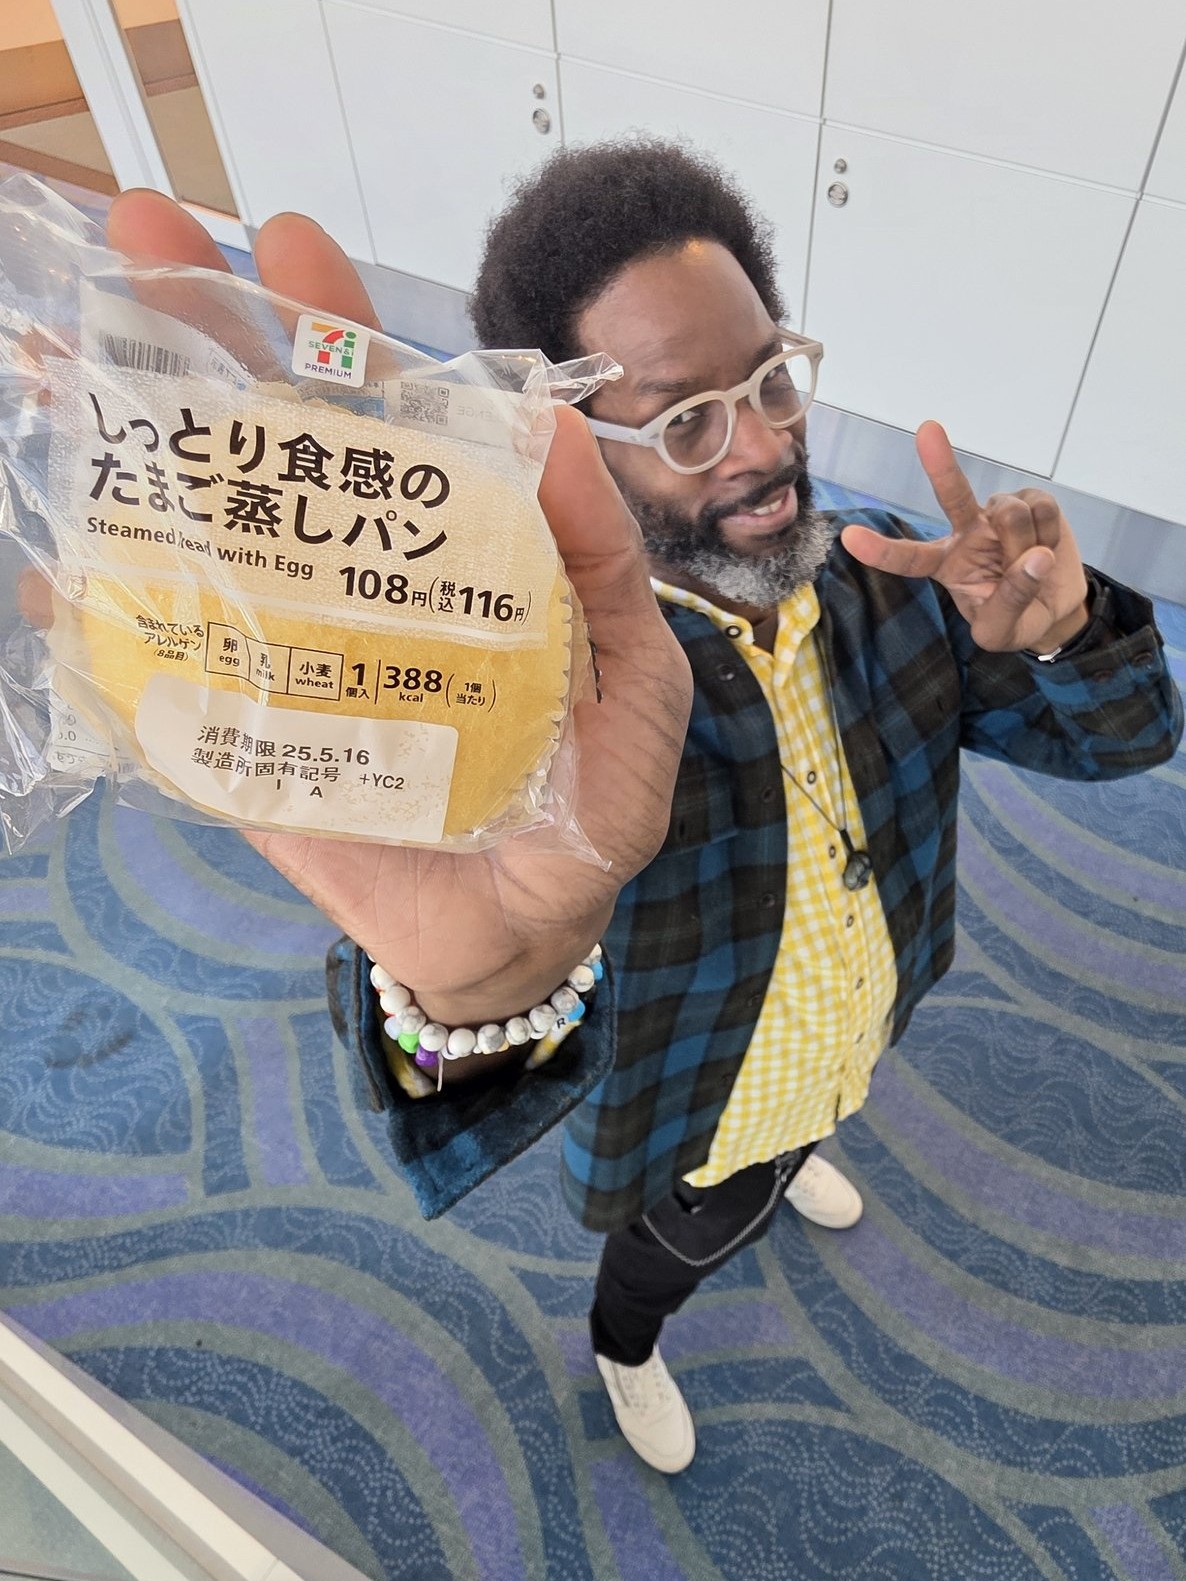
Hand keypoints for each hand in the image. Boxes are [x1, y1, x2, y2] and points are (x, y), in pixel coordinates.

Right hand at [82, 192, 693, 1025]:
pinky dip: (98, 627)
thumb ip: (603, 562)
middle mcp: (357, 587)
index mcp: (451, 556)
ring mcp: (289, 658)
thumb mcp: (636, 673)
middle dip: (209, 337)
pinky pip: (161, 678)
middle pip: (275, 446)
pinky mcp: (245, 746)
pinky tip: (52, 574)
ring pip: (200, 533)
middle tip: (143, 236)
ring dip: (125, 446)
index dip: (337, 332)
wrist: (530, 933)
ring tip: (60, 361)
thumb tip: (553, 428)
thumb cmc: (591, 801)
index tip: (286, 241)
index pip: (388, 423)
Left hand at [839, 420, 1088, 653]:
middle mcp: (966, 532)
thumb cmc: (1017, 620)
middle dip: (940, 464)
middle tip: (927, 430)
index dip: (880, 551)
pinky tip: (1048, 543)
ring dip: (1028, 543)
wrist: (1055, 609)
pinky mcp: (1031, 500)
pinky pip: (1041, 508)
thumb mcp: (1003, 632)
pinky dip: (1051, 532)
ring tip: (1033, 562)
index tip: (849, 537)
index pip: (908, 559)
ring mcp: (998, 513)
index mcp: (945, 565)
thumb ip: (1011, 603)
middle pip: (950, 496)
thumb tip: (1037, 558)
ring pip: (1010, 514)